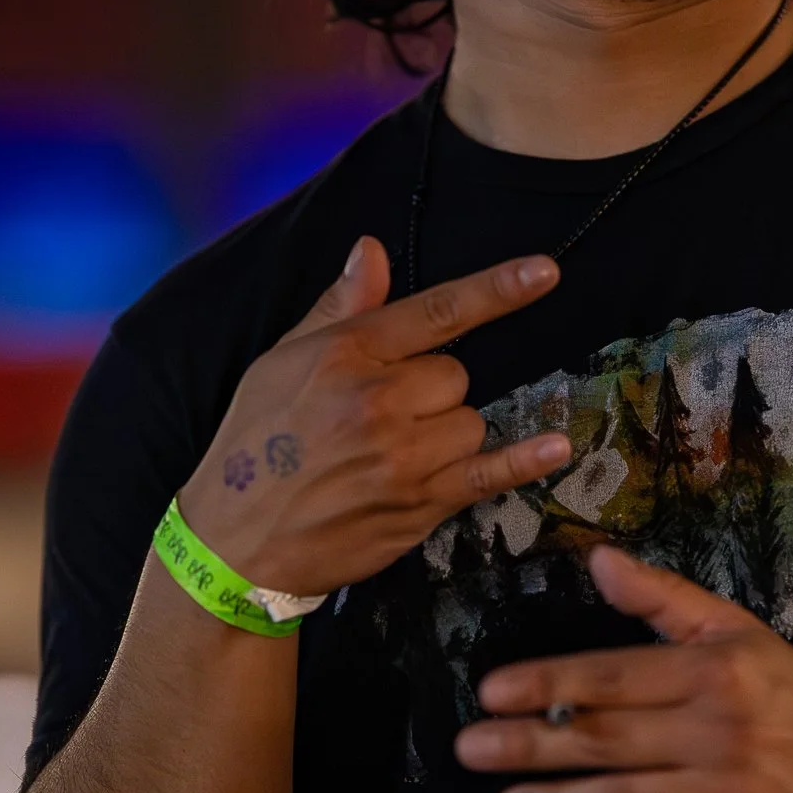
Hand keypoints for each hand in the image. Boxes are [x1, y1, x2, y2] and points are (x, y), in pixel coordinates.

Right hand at [174, 236, 569, 598]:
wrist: (235, 542)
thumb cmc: (254, 443)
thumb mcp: (281, 360)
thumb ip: (339, 306)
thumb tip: (372, 250)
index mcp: (347, 353)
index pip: (437, 311)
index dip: (497, 289)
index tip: (544, 272)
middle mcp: (379, 400)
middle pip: (456, 375)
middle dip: (431, 390)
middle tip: (382, 416)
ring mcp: (403, 456)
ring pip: (469, 422)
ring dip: (446, 433)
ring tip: (392, 454)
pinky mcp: (419, 504)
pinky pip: (487, 473)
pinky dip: (524, 461)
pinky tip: (556, 446)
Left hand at [453, 547, 792, 792]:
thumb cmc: (790, 694)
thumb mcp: (734, 631)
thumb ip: (663, 597)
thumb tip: (597, 559)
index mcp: (712, 671)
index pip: (615, 676)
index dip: (549, 684)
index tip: (491, 692)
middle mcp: (719, 732)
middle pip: (609, 740)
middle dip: (532, 746)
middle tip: (470, 751)